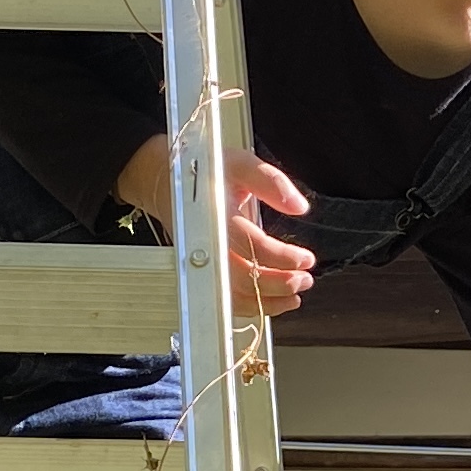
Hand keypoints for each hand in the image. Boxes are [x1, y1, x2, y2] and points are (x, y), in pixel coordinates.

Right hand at [117, 132, 316, 319]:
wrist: (164, 181)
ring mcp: (200, 261)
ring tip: (295, 295)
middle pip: (242, 277)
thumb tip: (299, 207)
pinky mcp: (200, 272)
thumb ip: (271, 182)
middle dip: (279, 283)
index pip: (251, 245)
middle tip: (305, 279)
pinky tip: (273, 302)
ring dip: (267, 301)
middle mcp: (205, 242)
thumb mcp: (240, 164)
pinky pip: (224, 299)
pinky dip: (250, 307)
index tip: (306, 259)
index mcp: (215, 214)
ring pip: (232, 295)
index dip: (282, 257)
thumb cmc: (204, 172)